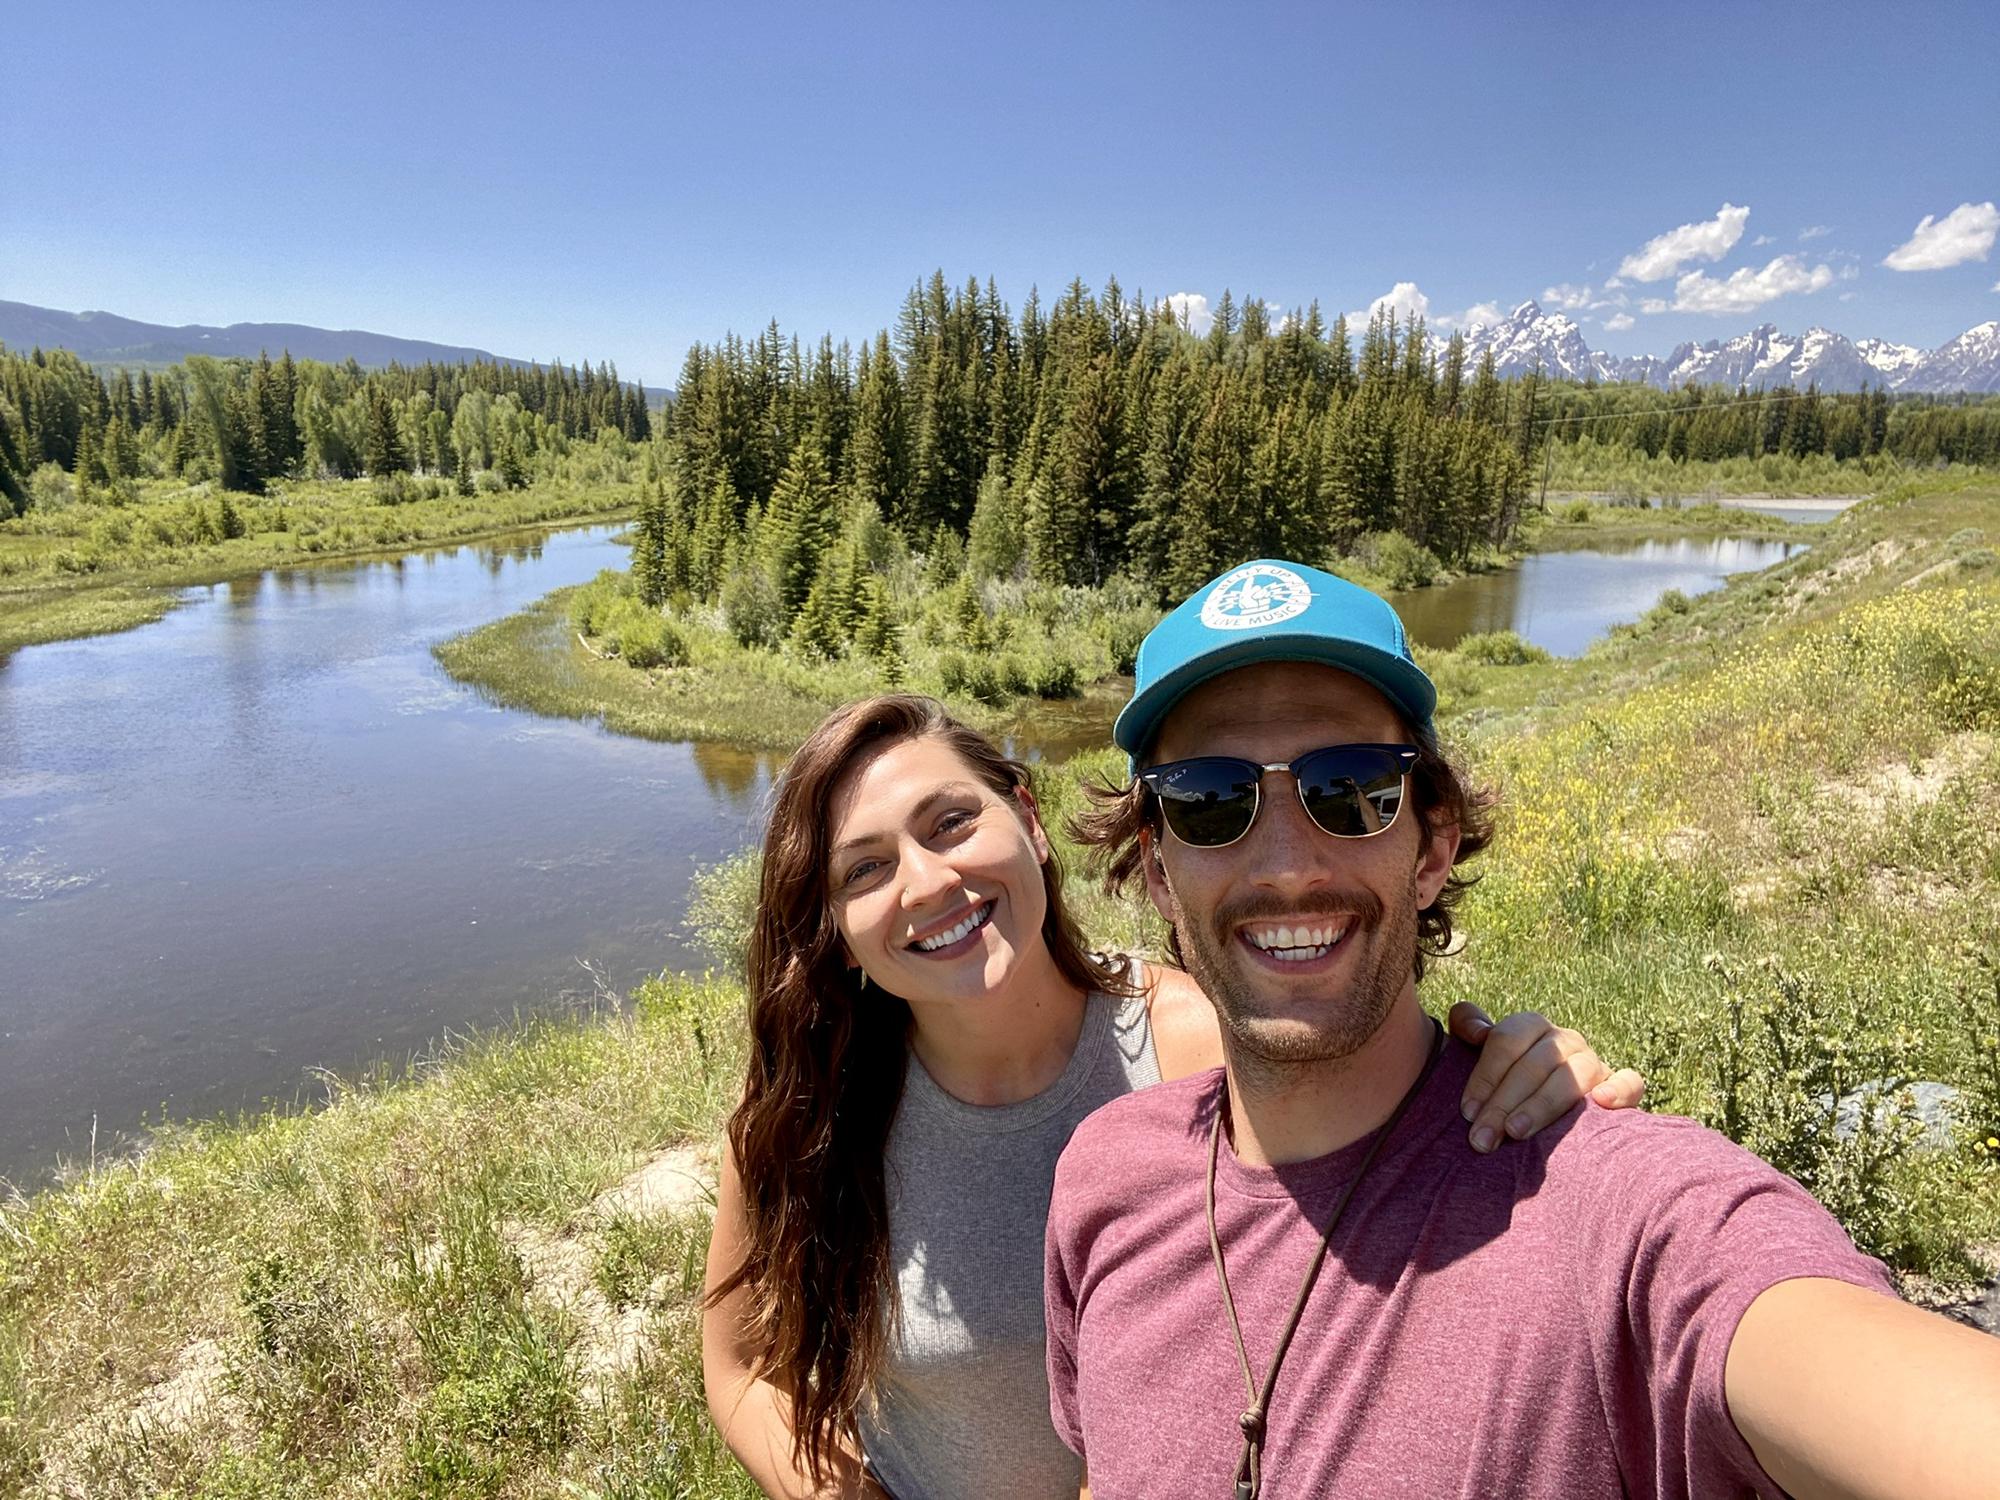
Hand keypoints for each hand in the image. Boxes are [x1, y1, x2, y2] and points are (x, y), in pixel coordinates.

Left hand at [1447, 1003, 1644, 1153]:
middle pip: (1534, 1064)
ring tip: (1516, 1132)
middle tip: (1482, 1138)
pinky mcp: (1619, 1086)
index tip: (1468, 1112)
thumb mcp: (1479, 1050)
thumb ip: (1468, 1025)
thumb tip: (1476, 1032)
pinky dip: (1619, 1089)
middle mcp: (1565, 1040)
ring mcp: (1594, 1062)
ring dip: (1542, 1105)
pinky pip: (1629, 1082)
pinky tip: (1600, 1103)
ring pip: (1573, 1076)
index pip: (1506, 1041)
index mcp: (1532, 1025)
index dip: (1484, 1076)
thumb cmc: (1504, 1079)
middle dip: (1503, 1103)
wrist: (1541, 1103)